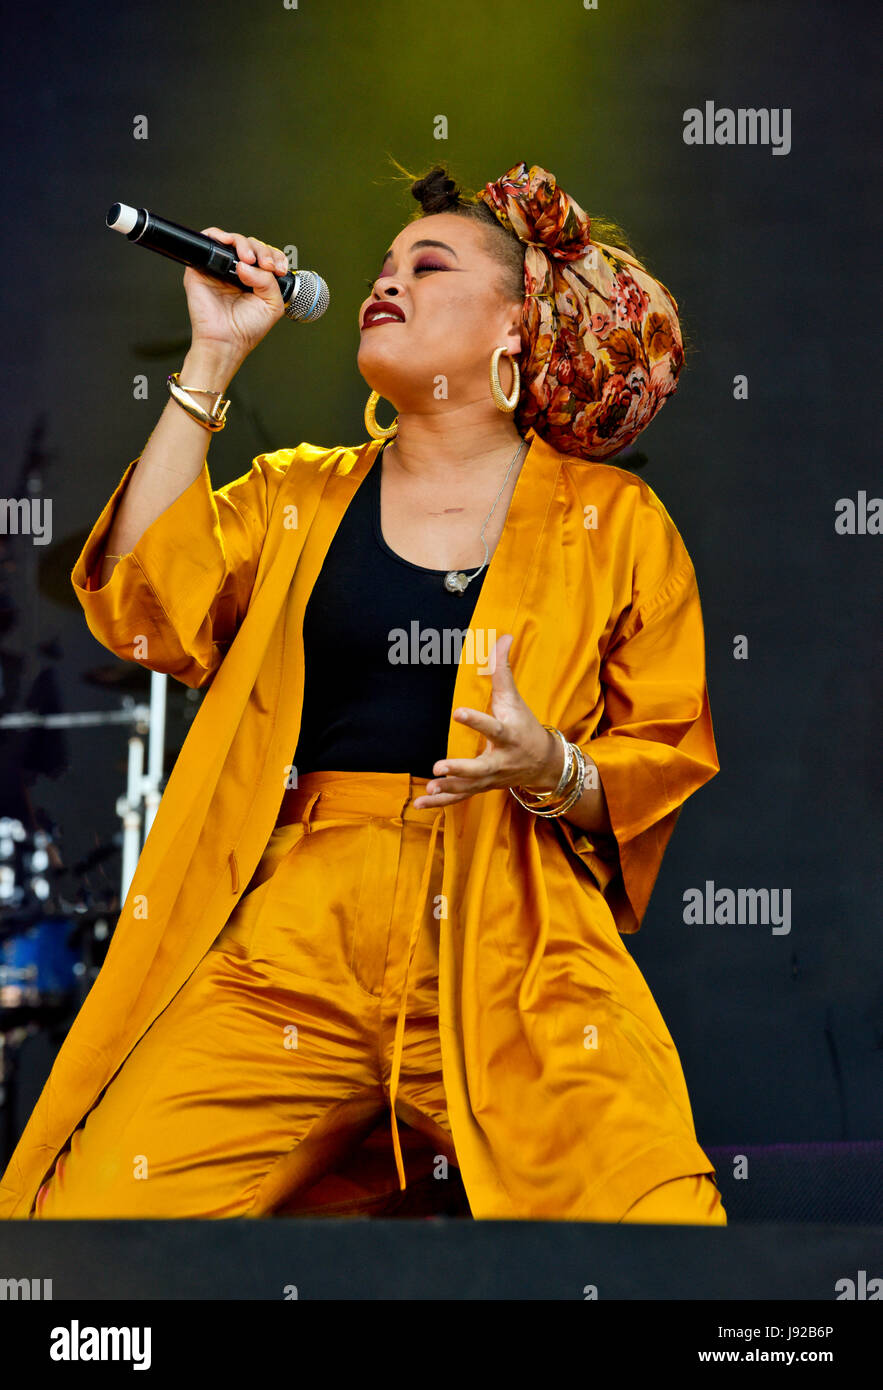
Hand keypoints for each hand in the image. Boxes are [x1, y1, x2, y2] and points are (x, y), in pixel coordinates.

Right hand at [183, 227, 289, 361]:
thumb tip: (248, 264)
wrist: (225, 342)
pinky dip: (219, 235)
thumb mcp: (272, 305)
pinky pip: (208, 240)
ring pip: (232, 240)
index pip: (266, 256)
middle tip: (265, 265)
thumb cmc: (247, 329)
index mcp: (255, 280)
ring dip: (244, 244)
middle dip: (262, 251)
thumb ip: (269, 281)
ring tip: (249, 259)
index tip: (278, 268)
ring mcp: (220, 269)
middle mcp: (237, 272)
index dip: (274, 256)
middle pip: (251, 245)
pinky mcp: (202, 267)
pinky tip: (232, 249)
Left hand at [411, 633, 564, 808]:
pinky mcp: (481, 789)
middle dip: (460, 769)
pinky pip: (460, 799)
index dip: (475, 720)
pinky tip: (420, 804)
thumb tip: (504, 636)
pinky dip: (440, 804)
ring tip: (429, 789)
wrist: (543, 764)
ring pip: (468, 788)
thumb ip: (503, 669)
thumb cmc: (524, 725)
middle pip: (480, 767)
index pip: (492, 727)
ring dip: (448, 790)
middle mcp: (500, 760)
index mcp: (508, 735)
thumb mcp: (515, 699)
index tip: (456, 711)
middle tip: (439, 767)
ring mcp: (490, 778)